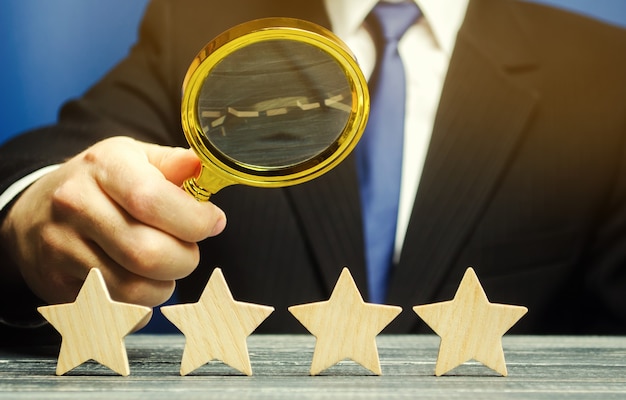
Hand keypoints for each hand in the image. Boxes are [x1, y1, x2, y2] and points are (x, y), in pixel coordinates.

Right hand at [0, 137, 225, 307]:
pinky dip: (143, 301)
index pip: (153, 200)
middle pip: (148, 252)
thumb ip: (174, 163)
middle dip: (186, 258)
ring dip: (166, 284)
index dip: (194, 219)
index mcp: (105, 166)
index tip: (213, 222)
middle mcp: (76, 204)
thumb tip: (202, 168)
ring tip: (168, 266)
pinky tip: (143, 280)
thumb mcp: (134, 158)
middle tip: (189, 249)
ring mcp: (62, 247)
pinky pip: (116, 306)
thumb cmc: (100, 184)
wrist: (34, 211)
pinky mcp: (57, 282)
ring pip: (135, 288)